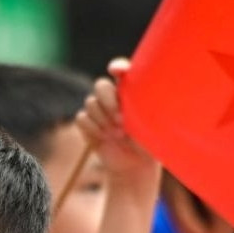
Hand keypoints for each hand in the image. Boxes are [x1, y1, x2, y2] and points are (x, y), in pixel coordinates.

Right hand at [76, 60, 158, 181]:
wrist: (134, 165)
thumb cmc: (148, 144)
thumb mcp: (151, 124)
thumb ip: (143, 106)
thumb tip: (134, 97)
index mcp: (131, 91)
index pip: (122, 70)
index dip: (117, 67)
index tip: (115, 71)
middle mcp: (114, 97)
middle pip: (101, 85)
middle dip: (108, 101)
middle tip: (120, 120)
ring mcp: (100, 110)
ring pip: (90, 103)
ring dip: (102, 120)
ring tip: (118, 135)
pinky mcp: (88, 124)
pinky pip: (81, 117)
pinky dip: (92, 128)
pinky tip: (104, 139)